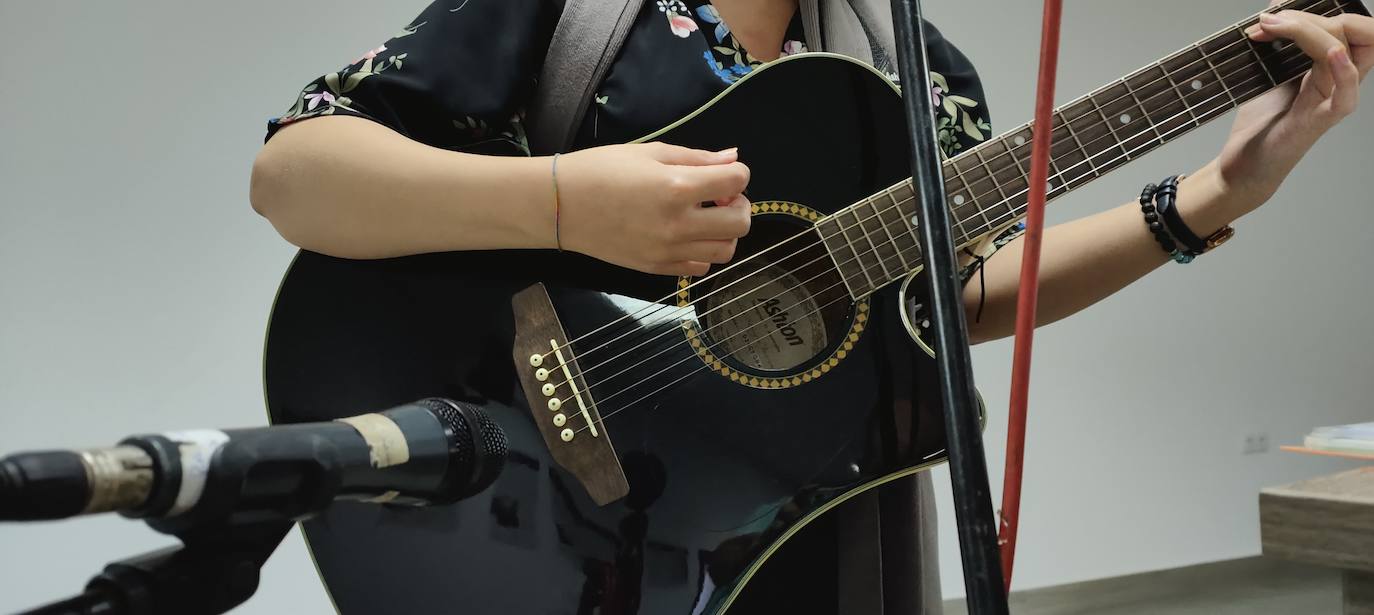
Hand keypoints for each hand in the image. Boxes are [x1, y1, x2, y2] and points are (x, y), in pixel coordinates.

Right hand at [555, 142, 750, 275]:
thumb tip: (734, 158)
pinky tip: (687, 235)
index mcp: (678, 188)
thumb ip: (698, 158)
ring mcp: (668, 251)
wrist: (560, 205)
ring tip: (705, 218)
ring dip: (724, 232)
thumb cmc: (602, 169)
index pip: (737, 182)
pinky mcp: (657, 268)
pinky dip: (703, 252)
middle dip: (738, 205)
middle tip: (719, 197)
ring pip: (726, 251)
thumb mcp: (651, 152)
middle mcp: (679, 224)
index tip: (720, 174)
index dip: (736, 174)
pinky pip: (699, 268)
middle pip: (741, 223)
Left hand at [1215, 3, 1373, 214]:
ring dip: (1306, 31)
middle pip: (1352, 32)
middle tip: (1268, 22)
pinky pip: (1346, 95)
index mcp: (1330, 68)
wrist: (1241, 165)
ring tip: (1269, 29)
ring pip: (1343, 51)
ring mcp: (1331, 100)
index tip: (1273, 14)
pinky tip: (1332, 54)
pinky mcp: (1319, 121)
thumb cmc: (1259, 124)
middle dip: (1309, 17)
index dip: (1317, 13)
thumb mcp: (1267, 74)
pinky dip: (1343, 71)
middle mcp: (1337, 81)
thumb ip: (1278, 45)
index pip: (1349, 27)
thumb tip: (1275, 9)